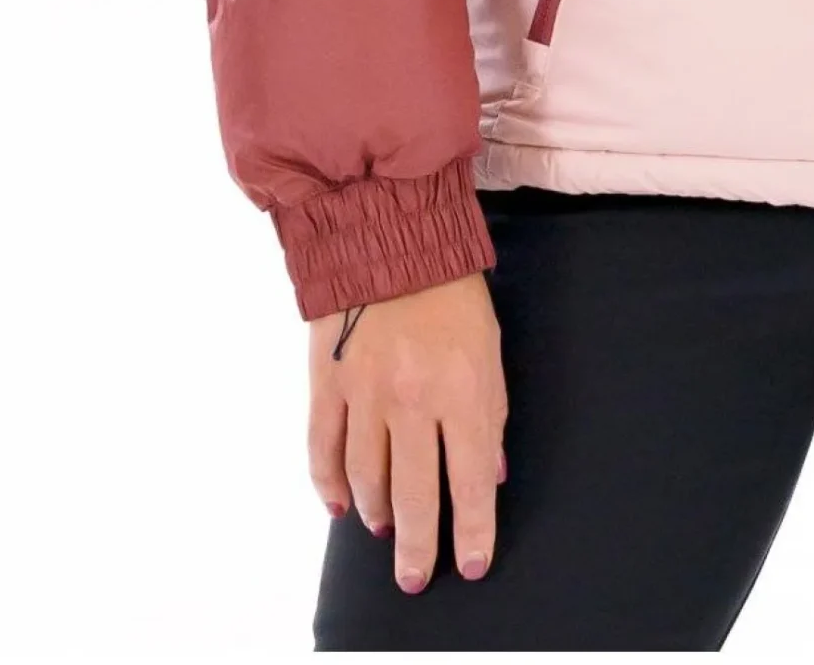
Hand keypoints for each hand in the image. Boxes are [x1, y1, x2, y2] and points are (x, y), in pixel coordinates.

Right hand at [307, 270, 507, 596]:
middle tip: (417, 579)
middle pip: (415, 495)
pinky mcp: (326, 382)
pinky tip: (340, 507)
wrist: (387, 234)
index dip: (473, 530)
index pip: (470, 481)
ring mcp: (364, 394)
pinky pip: (322, 451)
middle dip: (420, 546)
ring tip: (388, 532)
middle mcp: (412, 401)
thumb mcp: (489, 349)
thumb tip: (491, 476)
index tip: (474, 564)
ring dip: (378, 514)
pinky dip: (329, 485)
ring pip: (368, 480)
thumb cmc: (450, 291)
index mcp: (462, 390)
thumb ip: (490, 414)